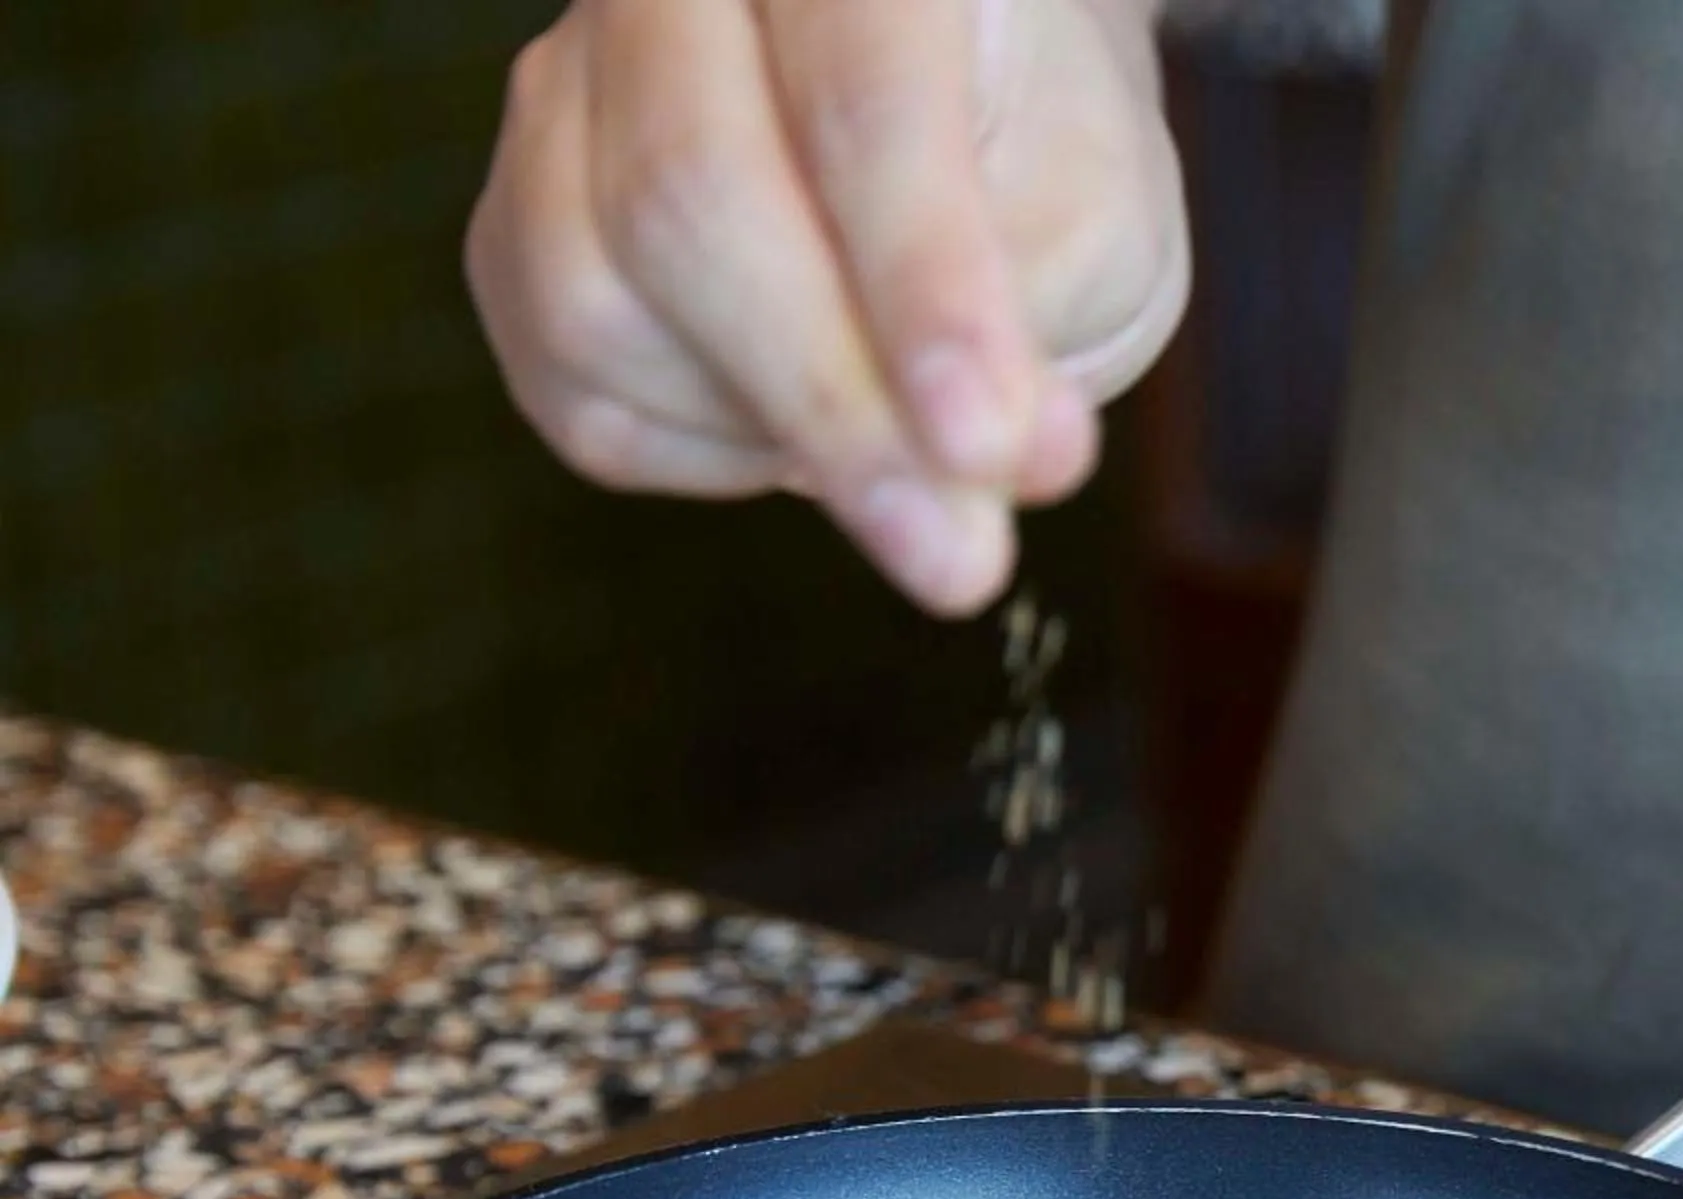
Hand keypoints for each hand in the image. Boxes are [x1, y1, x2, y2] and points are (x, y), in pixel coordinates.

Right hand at [465, 0, 1186, 615]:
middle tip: (960, 558)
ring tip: (913, 478)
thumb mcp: (1100, 212)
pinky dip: (706, 454)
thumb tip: (1004, 463)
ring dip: (771, 436)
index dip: (921, 282)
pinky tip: (803, 436)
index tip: (990, 444)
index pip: (862, 96)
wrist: (944, 111)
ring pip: (596, 297)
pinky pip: (572, 381)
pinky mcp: (518, 224)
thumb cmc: (1028, 150)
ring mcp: (564, 93)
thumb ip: (1052, 310)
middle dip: (835, 406)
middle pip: (687, 193)